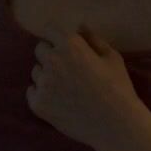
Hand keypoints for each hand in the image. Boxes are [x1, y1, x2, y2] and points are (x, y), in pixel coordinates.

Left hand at [26, 23, 146, 150]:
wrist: (116, 125)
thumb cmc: (118, 88)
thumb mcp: (112, 57)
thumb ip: (92, 38)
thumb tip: (78, 25)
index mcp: (70, 45)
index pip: (49, 29)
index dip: (57, 37)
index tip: (64, 46)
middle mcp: (52, 61)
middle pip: (40, 50)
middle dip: (51, 55)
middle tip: (67, 70)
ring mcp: (43, 83)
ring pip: (36, 72)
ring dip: (46, 76)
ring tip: (66, 89)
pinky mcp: (38, 104)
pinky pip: (32, 92)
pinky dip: (42, 95)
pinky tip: (59, 101)